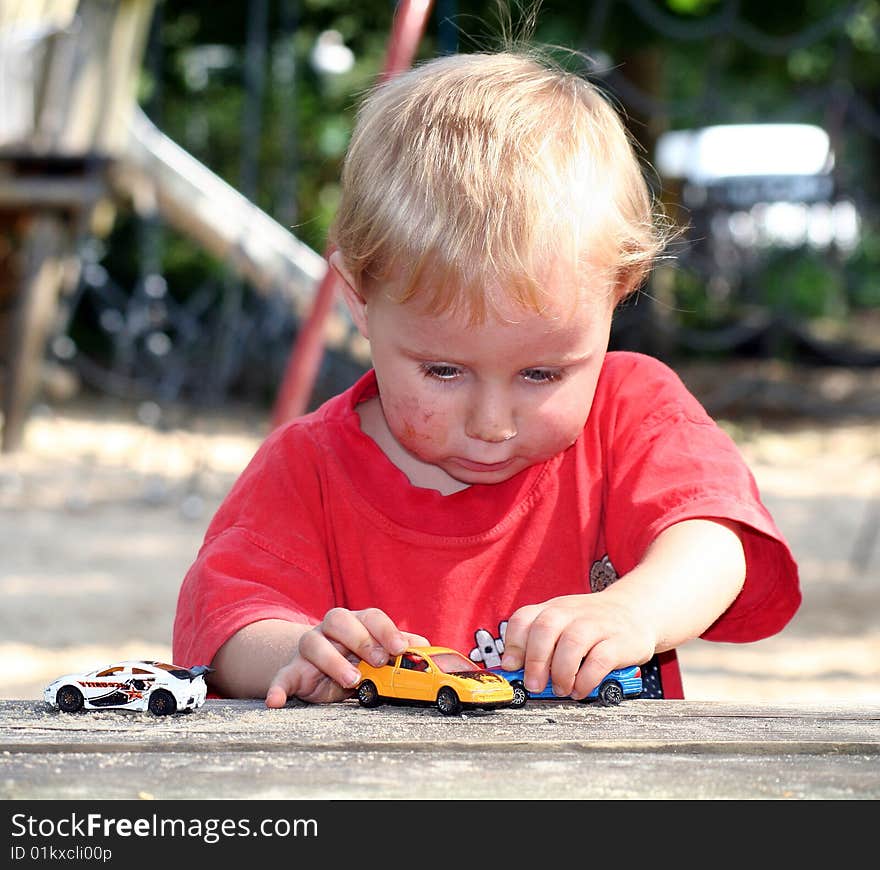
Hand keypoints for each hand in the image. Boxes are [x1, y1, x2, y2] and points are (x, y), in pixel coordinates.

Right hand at [265, 607, 428, 707]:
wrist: (318, 666)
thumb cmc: (355, 657)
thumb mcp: (378, 653)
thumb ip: (398, 648)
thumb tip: (424, 646)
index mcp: (356, 622)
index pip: (370, 616)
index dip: (387, 630)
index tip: (401, 648)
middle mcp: (330, 629)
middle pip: (339, 619)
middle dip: (360, 638)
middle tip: (378, 660)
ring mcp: (309, 648)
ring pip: (312, 643)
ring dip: (332, 661)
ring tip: (352, 680)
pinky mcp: (293, 670)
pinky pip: (281, 676)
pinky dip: (278, 688)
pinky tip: (276, 702)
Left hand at [498, 591, 655, 700]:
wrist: (636, 611)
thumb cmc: (593, 625)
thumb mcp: (563, 625)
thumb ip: (540, 644)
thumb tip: (514, 672)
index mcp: (553, 609)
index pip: (524, 618)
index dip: (513, 644)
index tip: (511, 667)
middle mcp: (572, 612)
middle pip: (545, 628)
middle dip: (535, 660)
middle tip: (534, 685)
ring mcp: (597, 624)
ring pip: (572, 642)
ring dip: (561, 672)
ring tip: (561, 689)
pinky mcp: (619, 641)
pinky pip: (600, 659)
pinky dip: (587, 679)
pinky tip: (581, 689)